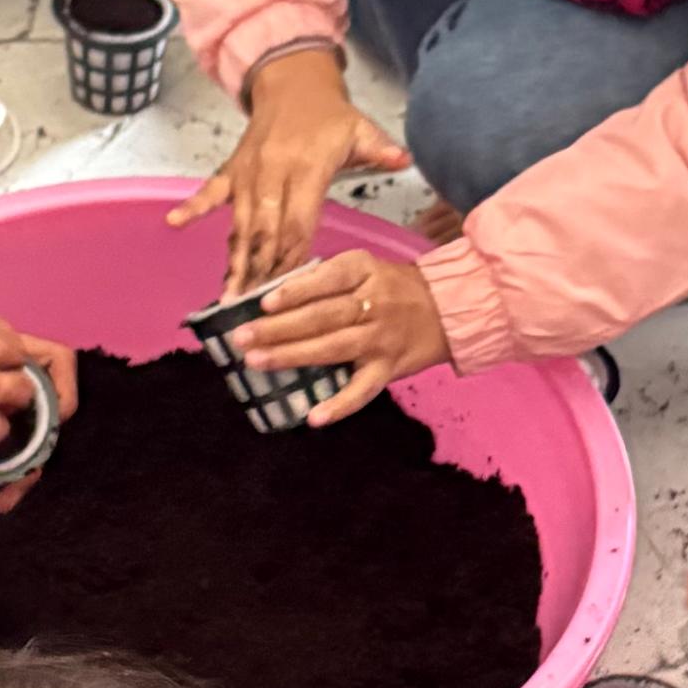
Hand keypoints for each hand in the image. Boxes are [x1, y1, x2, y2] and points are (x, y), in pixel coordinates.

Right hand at [168, 46, 410, 294]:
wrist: (292, 81)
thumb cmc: (330, 115)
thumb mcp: (361, 128)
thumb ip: (380, 149)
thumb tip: (405, 159)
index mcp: (307, 167)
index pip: (299, 220)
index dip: (292, 256)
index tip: (288, 290)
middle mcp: (273, 171)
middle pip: (265, 229)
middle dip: (259, 271)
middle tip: (254, 309)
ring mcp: (248, 171)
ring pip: (239, 221)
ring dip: (234, 259)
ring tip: (228, 295)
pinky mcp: (232, 168)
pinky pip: (210, 191)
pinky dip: (193, 207)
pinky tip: (175, 224)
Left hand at [231, 249, 449, 424]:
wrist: (447, 309)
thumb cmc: (391, 287)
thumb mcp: (363, 269)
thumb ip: (323, 281)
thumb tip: (268, 299)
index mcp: (363, 271)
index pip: (326, 280)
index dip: (295, 292)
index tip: (262, 304)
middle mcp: (374, 303)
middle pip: (322, 317)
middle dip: (278, 328)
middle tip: (241, 338)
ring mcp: (381, 338)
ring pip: (334, 348)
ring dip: (292, 357)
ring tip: (257, 361)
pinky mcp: (389, 368)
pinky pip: (363, 390)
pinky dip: (340, 405)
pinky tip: (313, 417)